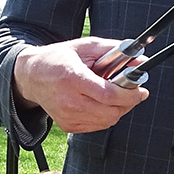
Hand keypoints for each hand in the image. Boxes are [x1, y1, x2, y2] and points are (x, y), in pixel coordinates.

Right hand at [12, 37, 149, 133]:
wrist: (31, 75)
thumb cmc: (58, 59)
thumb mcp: (86, 47)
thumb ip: (114, 51)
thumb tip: (140, 59)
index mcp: (74, 78)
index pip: (109, 94)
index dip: (130, 95)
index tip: (141, 90)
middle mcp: (69, 101)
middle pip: (111, 112)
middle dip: (128, 103)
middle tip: (132, 92)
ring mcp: (67, 116)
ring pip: (107, 121)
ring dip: (118, 109)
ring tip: (115, 95)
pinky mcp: (67, 125)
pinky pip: (97, 126)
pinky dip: (106, 116)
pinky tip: (102, 103)